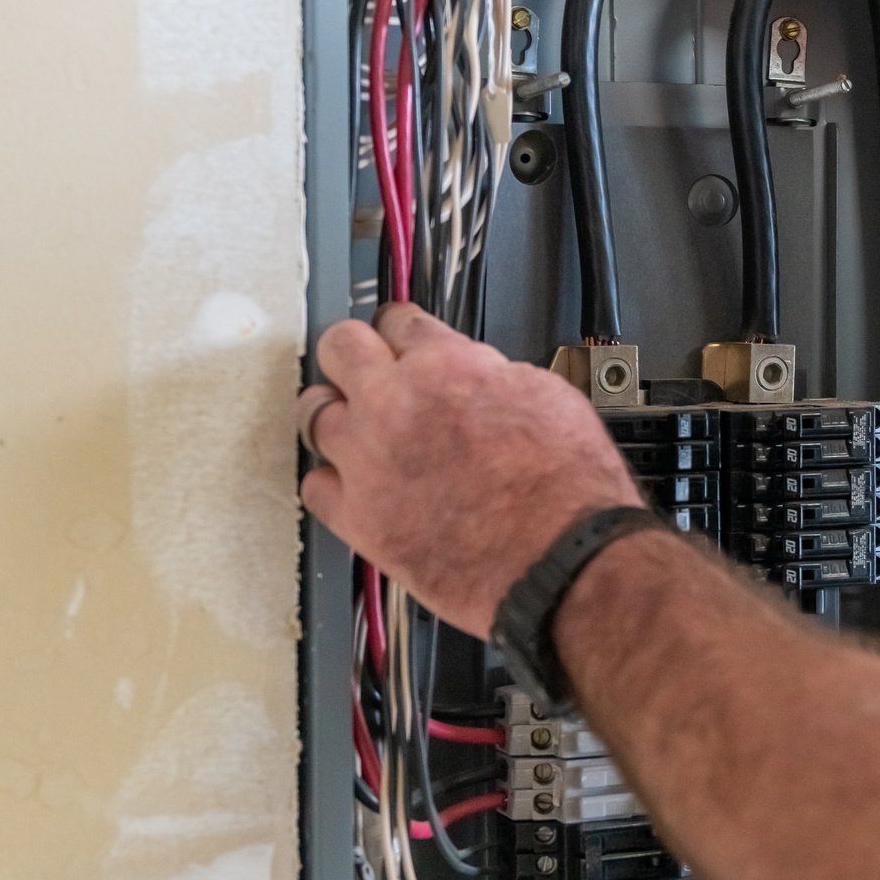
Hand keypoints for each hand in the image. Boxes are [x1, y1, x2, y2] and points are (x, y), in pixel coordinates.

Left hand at [297, 305, 641, 637]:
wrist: (561, 558)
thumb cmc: (566, 488)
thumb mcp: (546, 397)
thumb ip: (491, 375)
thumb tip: (473, 374)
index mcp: (446, 367)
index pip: (399, 321)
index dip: (403, 329)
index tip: (401, 337)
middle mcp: (395, 405)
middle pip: (340, 348)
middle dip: (354, 352)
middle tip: (365, 367)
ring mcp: (367, 462)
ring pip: (313, 414)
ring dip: (335, 414)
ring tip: (354, 427)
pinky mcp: (357, 518)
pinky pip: (315, 486)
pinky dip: (332, 482)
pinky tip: (354, 484)